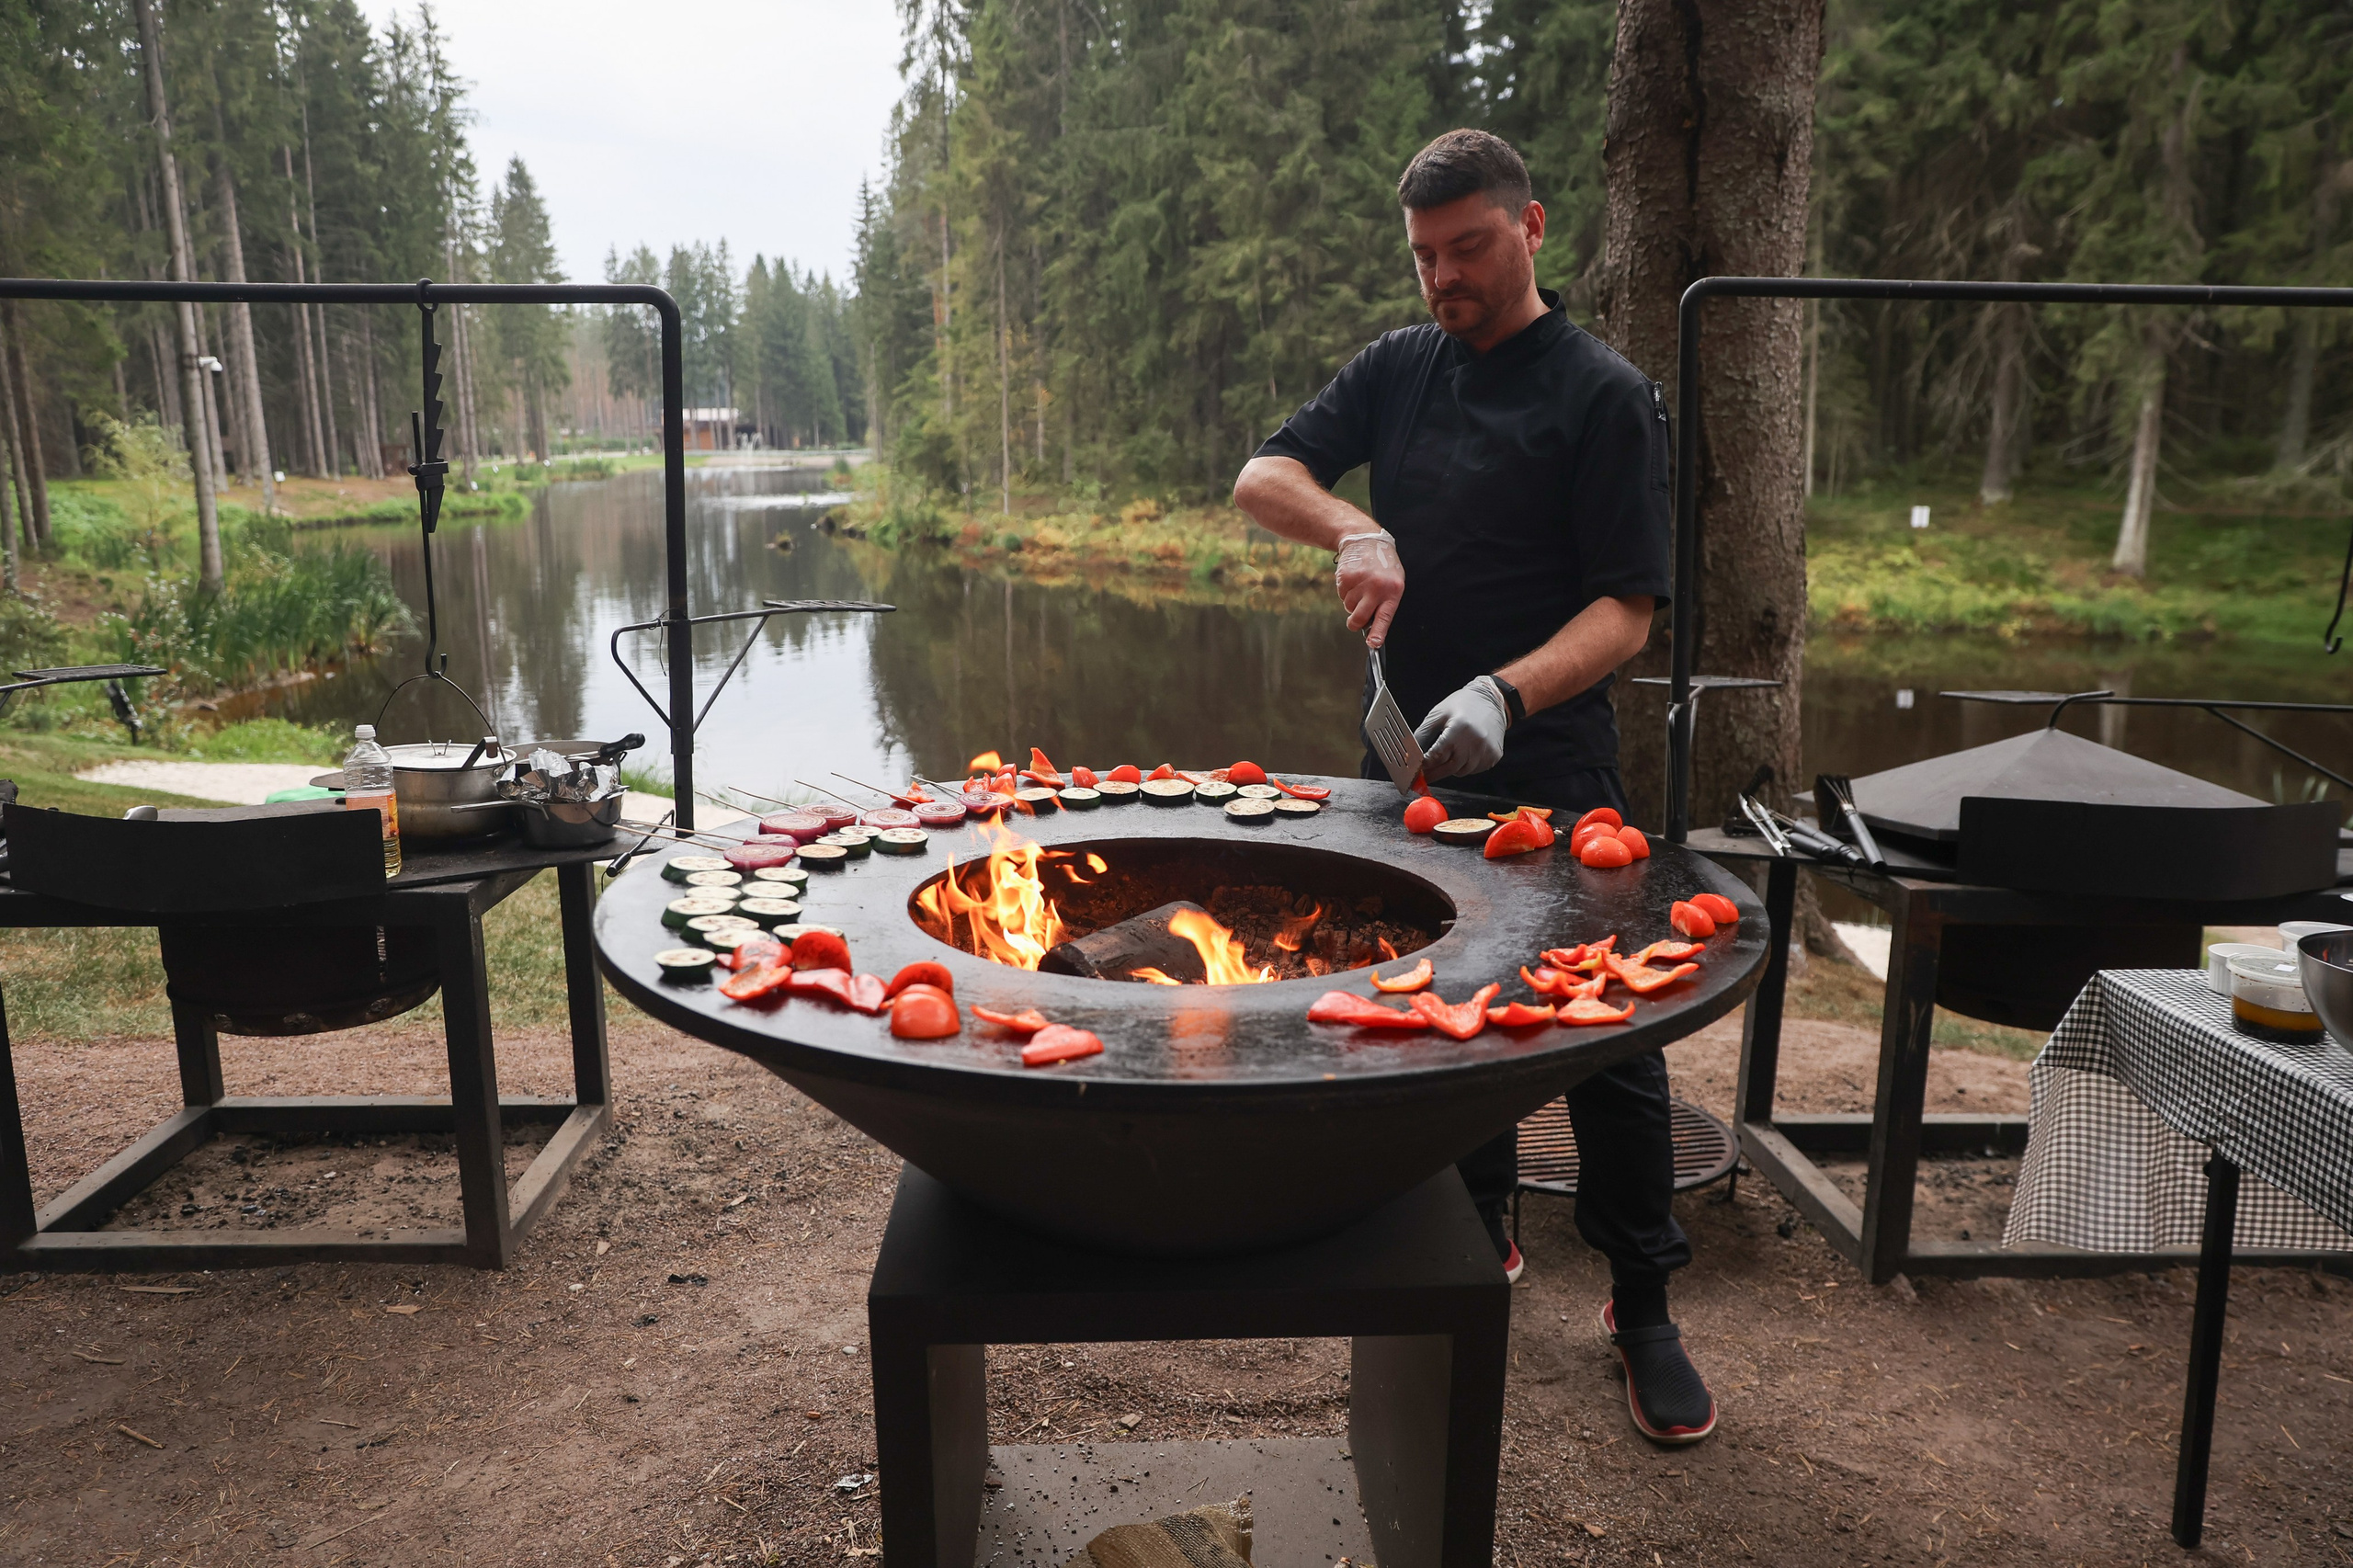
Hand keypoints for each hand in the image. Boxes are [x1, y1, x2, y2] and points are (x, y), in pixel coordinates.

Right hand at [1334, 530, 1403, 647]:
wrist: (1366, 540)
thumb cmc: (1382, 565)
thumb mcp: (1393, 582)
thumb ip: (1385, 603)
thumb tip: (1373, 626)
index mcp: (1392, 591)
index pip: (1385, 617)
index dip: (1378, 633)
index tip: (1373, 644)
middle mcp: (1376, 587)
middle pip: (1360, 618)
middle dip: (1355, 622)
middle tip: (1355, 620)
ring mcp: (1360, 582)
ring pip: (1349, 607)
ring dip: (1352, 602)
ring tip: (1360, 586)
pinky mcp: (1346, 577)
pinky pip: (1341, 595)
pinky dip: (1345, 591)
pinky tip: (1353, 579)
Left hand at [1414, 676, 1509, 781]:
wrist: (1492, 699)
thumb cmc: (1463, 704)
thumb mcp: (1438, 713)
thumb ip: (1423, 733)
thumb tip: (1411, 753)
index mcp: (1459, 729)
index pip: (1437, 755)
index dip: (1425, 765)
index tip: (1417, 770)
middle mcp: (1474, 742)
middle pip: (1449, 768)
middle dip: (1434, 774)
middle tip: (1425, 776)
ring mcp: (1486, 750)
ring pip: (1461, 772)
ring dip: (1450, 769)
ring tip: (1447, 757)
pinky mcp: (1494, 756)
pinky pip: (1474, 770)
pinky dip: (1465, 766)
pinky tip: (1463, 754)